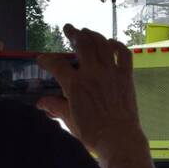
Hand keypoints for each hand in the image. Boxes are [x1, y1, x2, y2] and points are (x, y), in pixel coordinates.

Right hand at [37, 24, 145, 159]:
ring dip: (93, 35)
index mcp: (75, 84)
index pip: (56, 64)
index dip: (46, 60)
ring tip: (87, 31)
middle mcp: (93, 74)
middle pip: (82, 44)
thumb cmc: (92, 132)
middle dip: (73, 33)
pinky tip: (111, 43)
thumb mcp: (68, 119)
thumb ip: (55, 107)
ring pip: (102, 44)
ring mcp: (112, 73)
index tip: (42, 59)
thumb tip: (41, 102)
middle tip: (69, 29)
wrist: (119, 139)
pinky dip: (117, 45)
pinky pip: (124, 55)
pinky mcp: (126, 77)